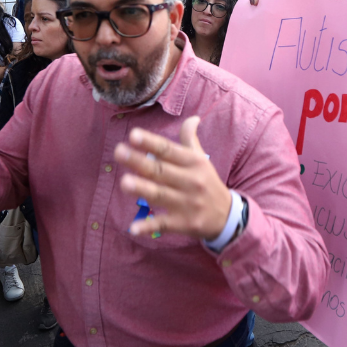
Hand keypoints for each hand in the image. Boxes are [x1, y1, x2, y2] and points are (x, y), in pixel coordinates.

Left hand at [115, 117, 231, 239]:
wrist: (227, 215)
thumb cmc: (207, 182)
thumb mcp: (201, 159)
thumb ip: (190, 139)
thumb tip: (192, 118)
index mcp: (193, 162)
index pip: (168, 150)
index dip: (151, 142)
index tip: (133, 135)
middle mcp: (190, 181)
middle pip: (161, 170)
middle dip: (139, 161)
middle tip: (119, 152)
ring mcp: (187, 203)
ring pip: (160, 194)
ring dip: (143, 189)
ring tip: (124, 182)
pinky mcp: (184, 223)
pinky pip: (163, 224)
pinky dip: (148, 226)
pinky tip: (133, 228)